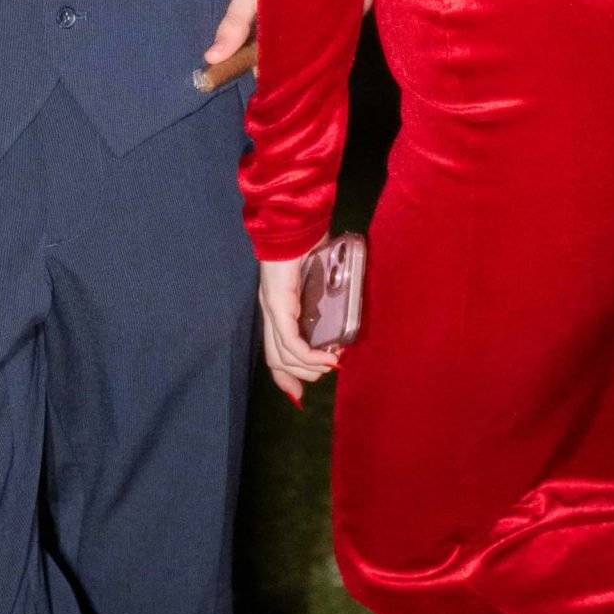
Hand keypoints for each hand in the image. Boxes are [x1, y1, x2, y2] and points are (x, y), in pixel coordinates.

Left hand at [258, 244, 340, 405]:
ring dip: (309, 367)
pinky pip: (290, 341)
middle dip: (300, 376)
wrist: (297, 221)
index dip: (287, 375)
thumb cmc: (309, 240)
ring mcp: (272, 308)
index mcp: (277, 306)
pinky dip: (308, 355)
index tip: (301, 392)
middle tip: (325, 373)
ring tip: (331, 364)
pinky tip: (326, 358)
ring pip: (283, 355)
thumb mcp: (319, 275)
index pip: (274, 350)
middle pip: (276, 359)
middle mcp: (270, 311)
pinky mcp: (277, 304)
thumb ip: (325, 292)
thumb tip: (343, 310)